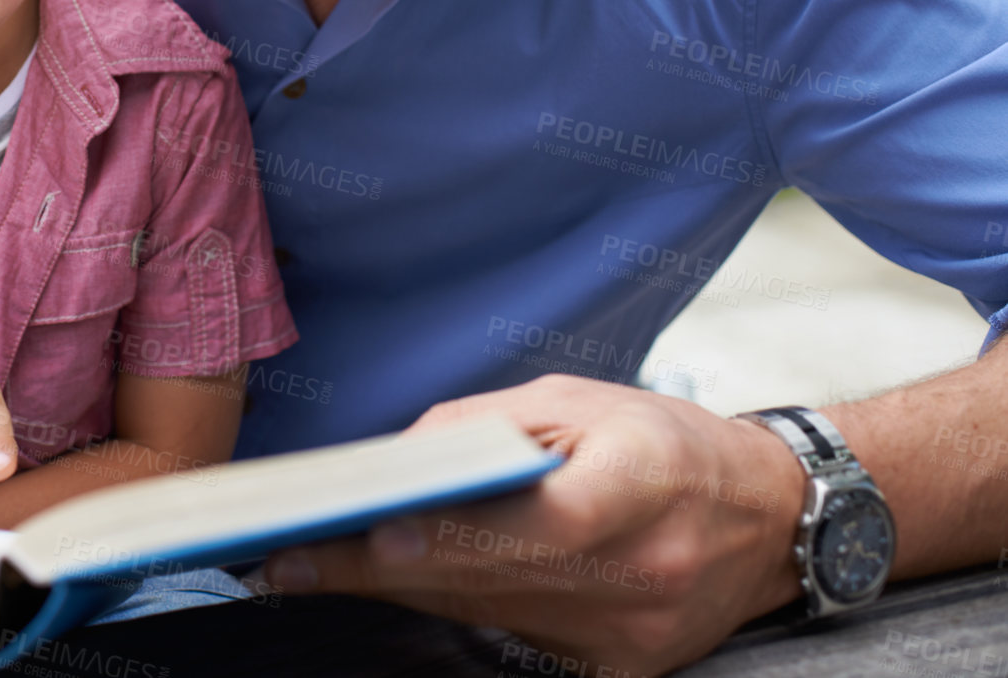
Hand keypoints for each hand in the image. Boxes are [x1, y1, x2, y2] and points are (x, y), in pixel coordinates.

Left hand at [262, 375, 807, 674]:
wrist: (767, 518)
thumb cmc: (660, 441)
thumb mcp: (576, 402)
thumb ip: (482, 429)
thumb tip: (395, 467)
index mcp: (643, 484)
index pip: (537, 522)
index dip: (451, 536)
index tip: (368, 537)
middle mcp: (643, 573)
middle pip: (491, 581)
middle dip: (379, 572)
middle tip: (288, 563)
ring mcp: (634, 637)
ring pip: (489, 617)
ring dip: (400, 593)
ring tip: (315, 570)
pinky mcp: (623, 672)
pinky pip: (515, 640)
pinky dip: (455, 610)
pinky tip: (397, 587)